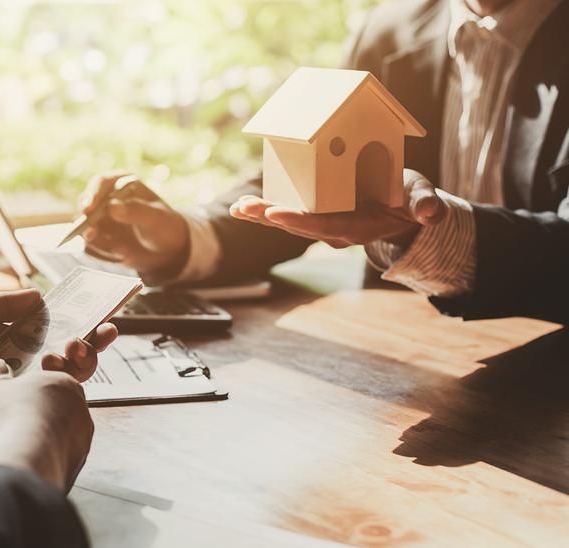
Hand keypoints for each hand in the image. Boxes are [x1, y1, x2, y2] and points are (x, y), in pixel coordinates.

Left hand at [0, 290, 113, 442]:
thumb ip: (4, 305)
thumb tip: (41, 296)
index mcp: (13, 343)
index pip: (58, 334)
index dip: (84, 328)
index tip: (106, 319)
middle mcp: (20, 369)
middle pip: (69, 362)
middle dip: (89, 349)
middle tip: (90, 340)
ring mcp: (16, 394)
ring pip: (61, 386)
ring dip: (74, 369)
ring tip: (62, 356)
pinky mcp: (6, 416)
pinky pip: (37, 411)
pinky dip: (49, 396)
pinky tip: (44, 381)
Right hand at [0, 360, 93, 490]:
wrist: (22, 456)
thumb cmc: (11, 414)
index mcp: (66, 386)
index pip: (38, 389)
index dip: (9, 397)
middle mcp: (78, 415)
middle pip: (33, 418)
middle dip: (0, 422)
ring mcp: (76, 445)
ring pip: (32, 442)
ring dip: (1, 441)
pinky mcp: (68, 472)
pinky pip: (37, 463)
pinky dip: (16, 461)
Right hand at [78, 172, 189, 273]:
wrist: (167, 250)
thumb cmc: (164, 226)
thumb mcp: (156, 218)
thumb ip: (136, 211)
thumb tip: (112, 207)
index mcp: (121, 184)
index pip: (101, 183)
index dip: (92, 194)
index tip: (88, 208)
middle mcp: (106, 199)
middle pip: (86, 205)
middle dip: (86, 220)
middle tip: (90, 232)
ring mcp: (100, 220)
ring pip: (85, 228)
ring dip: (95, 239)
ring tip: (117, 249)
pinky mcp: (99, 239)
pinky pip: (93, 246)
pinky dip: (104, 252)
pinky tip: (124, 254)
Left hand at [229, 169, 444, 247]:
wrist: (400, 208)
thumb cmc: (408, 198)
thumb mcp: (422, 196)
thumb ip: (425, 204)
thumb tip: (431, 213)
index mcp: (358, 225)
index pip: (327, 226)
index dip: (302, 221)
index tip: (278, 214)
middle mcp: (334, 228)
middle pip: (299, 226)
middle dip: (271, 218)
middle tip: (247, 209)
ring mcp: (322, 223)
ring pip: (287, 221)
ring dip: (260, 215)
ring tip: (237, 208)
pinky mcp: (313, 213)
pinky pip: (285, 212)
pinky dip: (262, 209)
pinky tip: (239, 206)